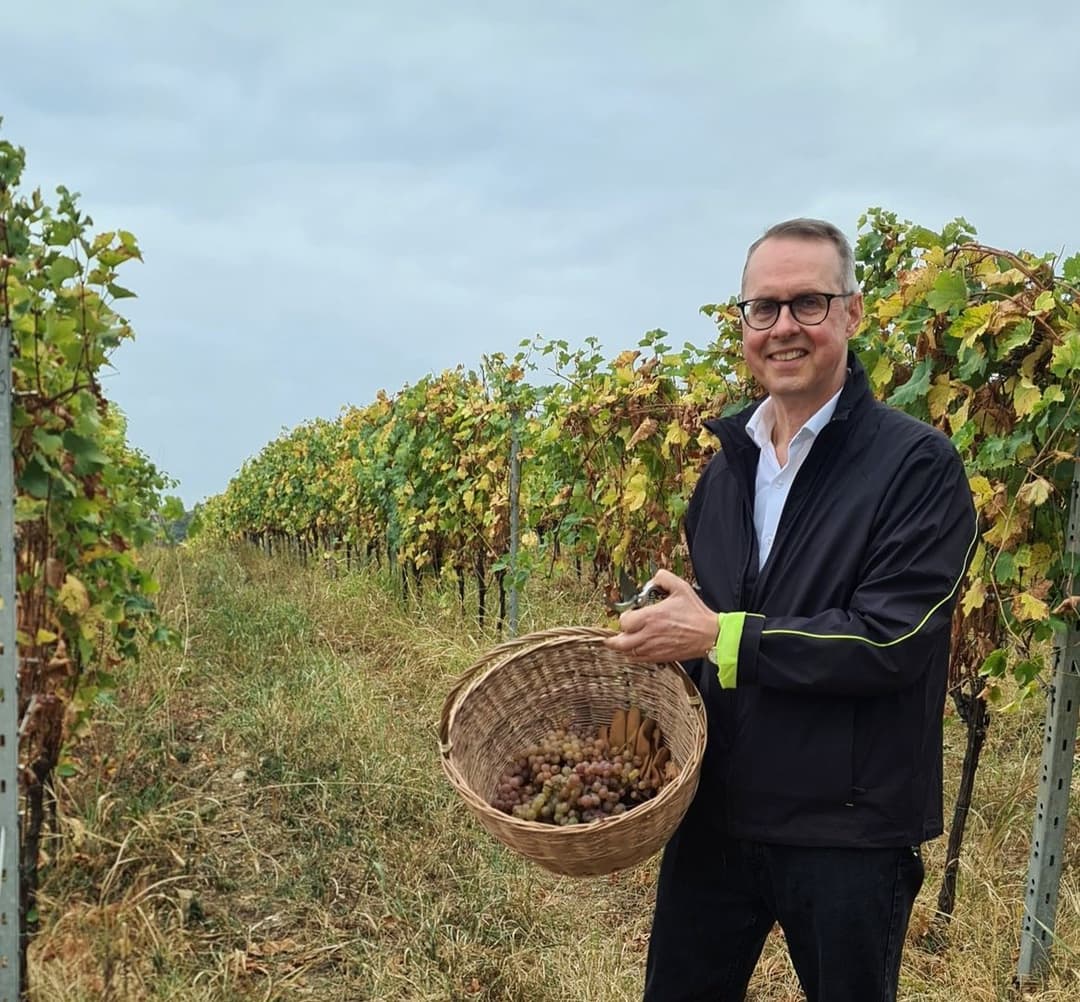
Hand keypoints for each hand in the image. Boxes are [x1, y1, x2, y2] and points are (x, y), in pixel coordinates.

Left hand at [603, 568, 718, 662]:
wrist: (710, 635)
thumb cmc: (695, 612)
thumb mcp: (681, 587)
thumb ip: (663, 578)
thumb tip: (654, 577)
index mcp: (651, 617)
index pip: (624, 622)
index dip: (624, 618)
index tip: (630, 614)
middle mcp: (649, 635)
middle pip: (620, 643)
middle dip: (612, 640)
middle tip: (610, 637)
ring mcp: (653, 648)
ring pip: (628, 653)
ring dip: (623, 648)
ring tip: (621, 643)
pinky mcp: (660, 658)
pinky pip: (640, 660)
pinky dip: (634, 656)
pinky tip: (635, 650)